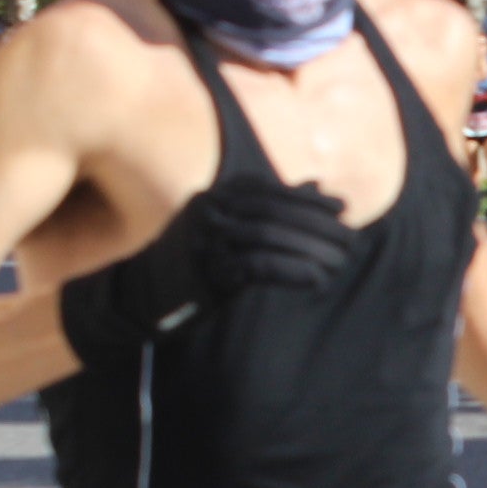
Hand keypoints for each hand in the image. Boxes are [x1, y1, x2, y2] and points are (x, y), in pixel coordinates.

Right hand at [55, 177, 369, 365]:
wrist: (137, 298)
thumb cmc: (191, 264)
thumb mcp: (230, 230)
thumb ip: (271, 209)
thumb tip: (318, 189)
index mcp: (216, 195)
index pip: (272, 191)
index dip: (310, 201)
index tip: (342, 210)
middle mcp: (209, 210)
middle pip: (275, 212)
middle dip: (317, 226)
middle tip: (349, 241)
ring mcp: (204, 240)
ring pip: (270, 238)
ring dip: (310, 250)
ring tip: (338, 263)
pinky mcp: (205, 272)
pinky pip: (258, 267)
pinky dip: (292, 271)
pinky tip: (315, 279)